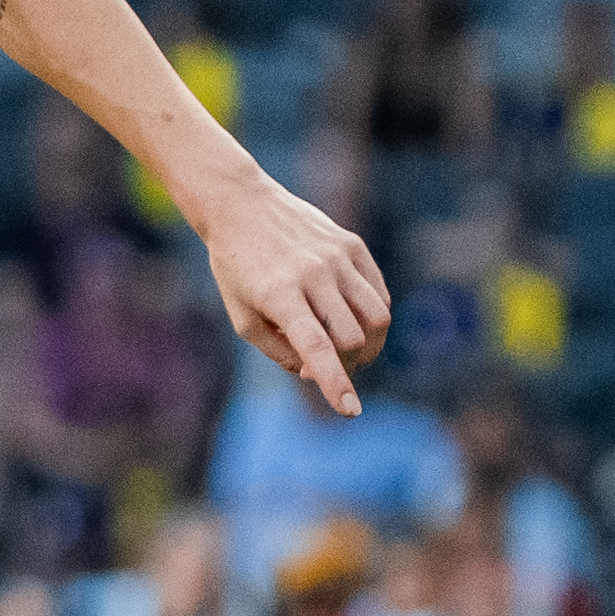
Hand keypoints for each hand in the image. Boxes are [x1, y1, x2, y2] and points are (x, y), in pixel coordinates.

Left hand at [196, 165, 390, 416]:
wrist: (241, 206)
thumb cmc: (236, 268)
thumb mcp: (243, 317)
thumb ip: (278, 351)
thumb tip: (314, 373)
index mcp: (279, 294)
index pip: (316, 346)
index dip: (335, 382)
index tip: (351, 410)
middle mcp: (313, 274)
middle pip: (353, 337)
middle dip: (347, 363)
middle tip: (327, 365)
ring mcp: (337, 257)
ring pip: (376, 316)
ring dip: (368, 344)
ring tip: (348, 348)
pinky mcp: (352, 244)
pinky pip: (377, 291)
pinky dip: (372, 315)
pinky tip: (352, 319)